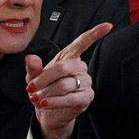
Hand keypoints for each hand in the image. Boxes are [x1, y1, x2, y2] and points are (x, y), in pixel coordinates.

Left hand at [25, 22, 112, 138]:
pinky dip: (55, 101)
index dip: (95, 34)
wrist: (47, 112)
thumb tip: (30, 57)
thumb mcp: (33, 78)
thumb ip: (33, 67)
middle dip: (44, 79)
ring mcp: (85, 82)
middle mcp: (80, 67)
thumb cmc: (44, 90)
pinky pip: (70, 98)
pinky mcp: (86, 97)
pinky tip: (45, 103)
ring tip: (37, 98)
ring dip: (47, 92)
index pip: (83, 42)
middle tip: (31, 88)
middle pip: (64, 67)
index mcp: (69, 57)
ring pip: (65, 84)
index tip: (108, 25)